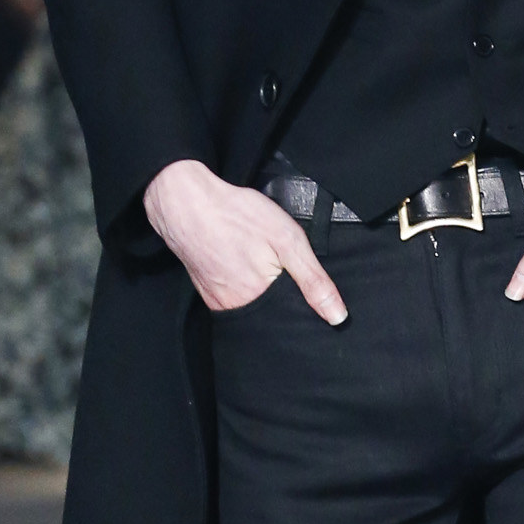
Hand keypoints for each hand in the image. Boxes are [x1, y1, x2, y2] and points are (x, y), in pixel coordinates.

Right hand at [144, 158, 346, 323]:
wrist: (185, 202)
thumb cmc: (236, 215)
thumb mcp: (287, 240)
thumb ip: (313, 280)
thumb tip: (337, 315)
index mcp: (260, 302)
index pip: (293, 320)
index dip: (306, 308)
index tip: (307, 289)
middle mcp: (236, 309)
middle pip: (272, 317)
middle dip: (284, 302)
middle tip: (279, 268)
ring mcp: (218, 302)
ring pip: (253, 308)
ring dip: (264, 295)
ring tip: (262, 267)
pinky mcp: (207, 293)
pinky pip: (234, 299)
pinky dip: (245, 288)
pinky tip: (246, 268)